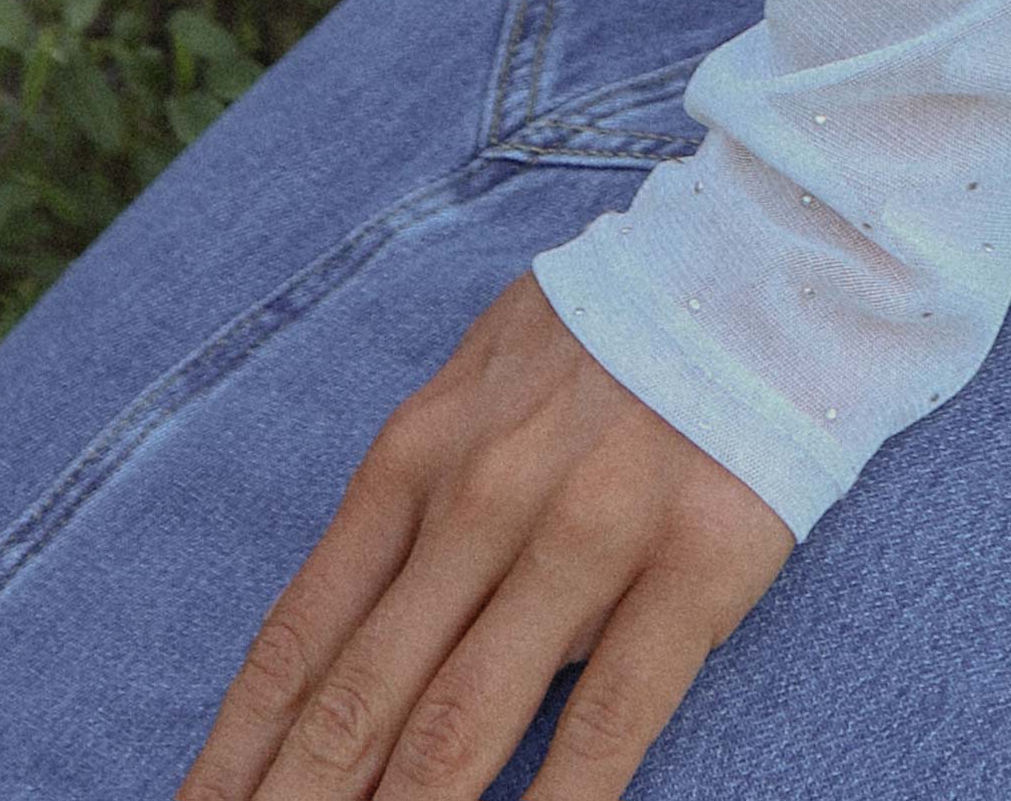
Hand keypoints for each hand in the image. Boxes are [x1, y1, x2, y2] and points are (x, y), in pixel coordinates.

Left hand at [174, 270, 795, 800]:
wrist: (773, 259)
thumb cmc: (611, 339)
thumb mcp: (479, 390)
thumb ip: (412, 504)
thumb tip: (336, 642)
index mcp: (419, 456)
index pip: (301, 641)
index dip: (237, 757)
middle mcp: (484, 498)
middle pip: (359, 702)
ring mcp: (588, 533)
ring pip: (461, 726)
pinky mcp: (692, 565)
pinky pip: (607, 719)